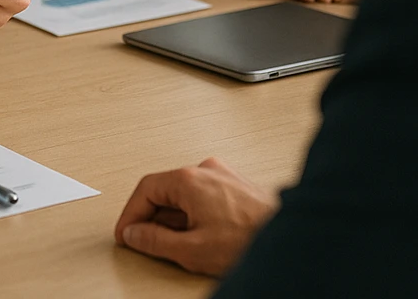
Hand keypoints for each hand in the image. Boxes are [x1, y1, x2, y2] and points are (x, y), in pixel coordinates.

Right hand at [114, 157, 276, 276]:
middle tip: (143, 240)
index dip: (130, 214)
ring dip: (173, 216)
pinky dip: (192, 212)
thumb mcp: (192, 249)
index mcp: (188, 178)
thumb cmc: (250, 240)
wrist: (292, 239)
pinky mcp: (236, 184)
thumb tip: (134, 234)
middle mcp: (204, 169)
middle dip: (151, 216)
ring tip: (175, 243)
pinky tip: (199, 234)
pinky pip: (202, 194)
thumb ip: (156, 240)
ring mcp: (222, 174)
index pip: (145, 189)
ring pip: (183, 192)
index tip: (125, 232)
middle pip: (164, 188)